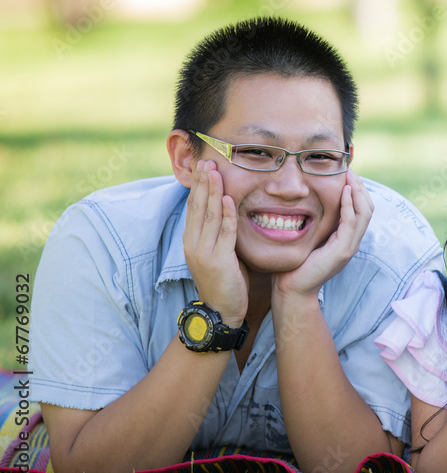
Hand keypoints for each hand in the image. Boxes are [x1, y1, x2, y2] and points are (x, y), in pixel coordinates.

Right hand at [183, 160, 247, 325]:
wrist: (222, 312)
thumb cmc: (225, 281)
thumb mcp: (218, 253)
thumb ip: (219, 233)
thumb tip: (227, 210)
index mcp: (192, 241)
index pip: (194, 207)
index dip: (198, 186)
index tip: (203, 166)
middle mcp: (193, 244)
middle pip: (198, 207)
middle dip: (203, 182)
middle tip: (207, 160)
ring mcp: (204, 252)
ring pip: (209, 216)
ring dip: (213, 191)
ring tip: (215, 171)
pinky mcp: (218, 261)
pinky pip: (224, 233)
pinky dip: (226, 214)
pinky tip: (228, 198)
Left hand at [273, 170, 373, 297]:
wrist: (292, 289)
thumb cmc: (295, 264)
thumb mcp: (309, 237)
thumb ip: (315, 223)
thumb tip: (309, 201)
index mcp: (346, 238)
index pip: (361, 209)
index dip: (357, 190)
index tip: (346, 173)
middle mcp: (352, 242)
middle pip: (368, 208)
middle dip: (360, 186)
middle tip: (349, 170)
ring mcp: (349, 247)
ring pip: (364, 213)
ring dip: (358, 192)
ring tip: (349, 176)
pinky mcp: (342, 251)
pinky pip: (351, 223)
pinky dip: (350, 205)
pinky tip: (343, 192)